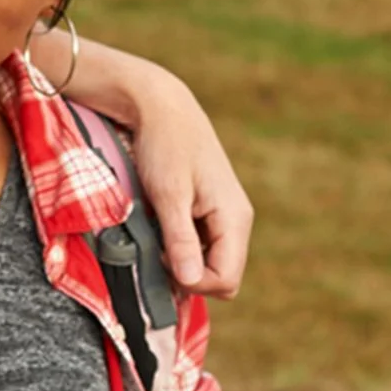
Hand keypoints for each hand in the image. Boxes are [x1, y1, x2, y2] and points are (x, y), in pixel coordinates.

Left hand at [125, 72, 253, 298]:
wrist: (162, 107)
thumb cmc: (165, 146)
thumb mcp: (169, 194)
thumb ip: (181, 239)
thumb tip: (191, 281)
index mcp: (234, 218)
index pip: (226, 279)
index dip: (193, 283)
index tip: (160, 260)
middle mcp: (235, 220)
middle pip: (221, 274)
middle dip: (189, 274)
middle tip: (155, 251)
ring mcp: (223, 215)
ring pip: (209, 260)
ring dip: (181, 259)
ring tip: (155, 236)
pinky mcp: (208, 210)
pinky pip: (200, 243)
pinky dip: (179, 245)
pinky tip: (159, 227)